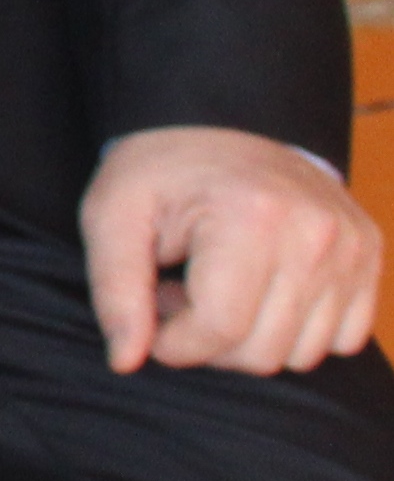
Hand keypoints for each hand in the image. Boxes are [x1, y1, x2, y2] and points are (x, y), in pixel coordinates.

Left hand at [82, 126, 381, 377]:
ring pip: (301, 354)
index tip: (154, 310)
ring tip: (217, 288)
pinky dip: (296, 331)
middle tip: (180, 293)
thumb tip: (125, 361)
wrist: (219, 119)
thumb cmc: (160, 171)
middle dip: (207, 341)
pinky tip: (260, 292)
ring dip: (250, 338)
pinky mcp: (369, 256)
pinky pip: (341, 339)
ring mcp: (352, 247)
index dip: (172, 342)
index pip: (218, 330)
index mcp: (251, 217)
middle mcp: (316, 234)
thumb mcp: (112, 216)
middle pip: (262, 352)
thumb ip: (115, 291)